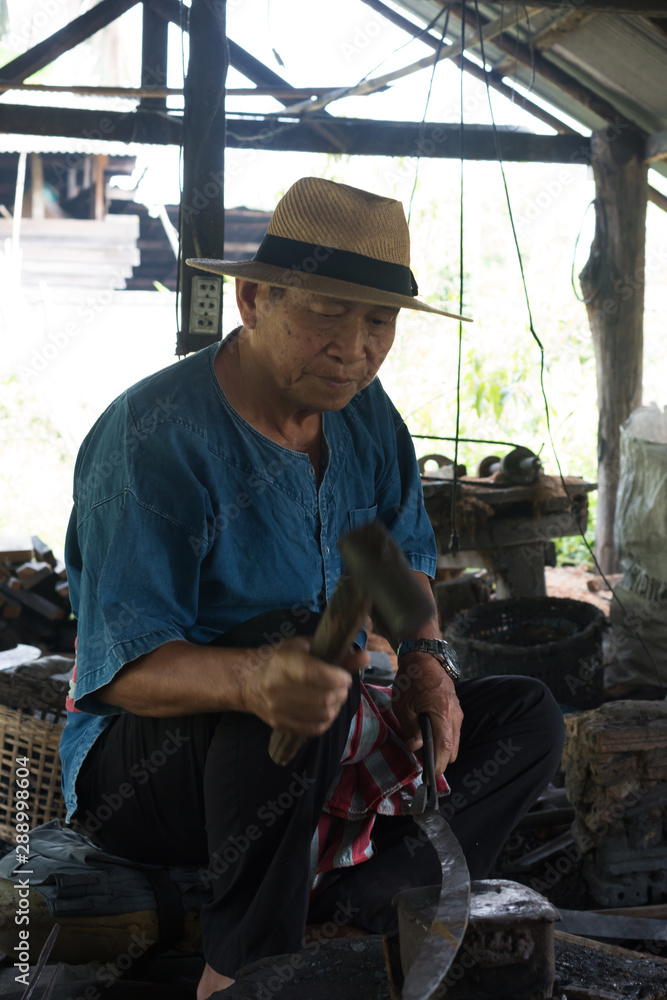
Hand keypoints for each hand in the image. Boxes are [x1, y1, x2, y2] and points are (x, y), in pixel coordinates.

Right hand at [240, 637, 368, 734]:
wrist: (247, 680)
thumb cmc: (279, 658)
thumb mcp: (304, 647)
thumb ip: (336, 654)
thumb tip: (365, 656)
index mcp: (284, 663)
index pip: (317, 675)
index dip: (338, 678)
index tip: (345, 676)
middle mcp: (278, 688)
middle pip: (324, 698)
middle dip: (341, 693)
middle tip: (342, 686)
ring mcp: (278, 709)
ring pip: (322, 714)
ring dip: (336, 706)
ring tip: (335, 697)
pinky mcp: (280, 724)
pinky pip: (314, 729)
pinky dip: (327, 720)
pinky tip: (327, 709)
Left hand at [392, 653, 462, 773]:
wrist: (423, 657)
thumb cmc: (411, 680)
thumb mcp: (404, 705)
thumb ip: (410, 729)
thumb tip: (415, 749)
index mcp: (443, 714)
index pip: (445, 749)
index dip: (437, 766)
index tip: (427, 776)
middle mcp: (455, 716)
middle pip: (453, 750)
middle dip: (439, 760)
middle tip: (421, 763)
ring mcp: (457, 712)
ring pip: (454, 742)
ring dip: (441, 750)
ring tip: (422, 750)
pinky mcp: (455, 709)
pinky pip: (452, 732)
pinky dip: (443, 739)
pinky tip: (428, 737)